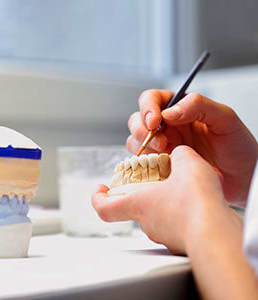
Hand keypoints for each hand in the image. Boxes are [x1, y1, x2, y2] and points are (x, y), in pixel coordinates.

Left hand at [92, 146, 241, 254]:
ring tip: (187, 188)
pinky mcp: (185, 242)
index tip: (100, 188)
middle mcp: (148, 223)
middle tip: (157, 180)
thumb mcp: (186, 162)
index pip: (105, 208)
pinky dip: (187, 213)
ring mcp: (166, 236)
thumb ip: (178, 154)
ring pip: (161, 216)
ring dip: (168, 202)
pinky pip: (181, 225)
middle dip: (146, 192)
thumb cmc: (195, 203)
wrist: (218, 233)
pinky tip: (202, 203)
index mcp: (138, 205)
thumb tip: (180, 154)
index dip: (98, 198)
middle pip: (137, 207)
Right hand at [127, 89, 257, 206]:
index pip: (151, 99)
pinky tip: (164, 167)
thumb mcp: (225, 119)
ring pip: (135, 140)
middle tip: (162, 142)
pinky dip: (145, 163)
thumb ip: (199, 106)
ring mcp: (163, 146)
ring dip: (144, 147)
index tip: (155, 121)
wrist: (243, 178)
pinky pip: (141, 161)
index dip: (148, 108)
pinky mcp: (160, 165)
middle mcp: (168, 126)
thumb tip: (169, 112)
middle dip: (142, 130)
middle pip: (137, 119)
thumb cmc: (239, 148)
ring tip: (166, 156)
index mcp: (180, 108)